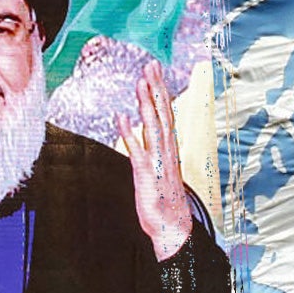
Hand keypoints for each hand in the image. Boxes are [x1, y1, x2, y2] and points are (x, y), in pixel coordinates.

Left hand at [117, 60, 192, 261]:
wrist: (172, 226)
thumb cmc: (165, 200)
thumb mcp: (161, 170)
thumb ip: (154, 150)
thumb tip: (147, 134)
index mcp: (170, 148)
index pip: (166, 113)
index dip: (160, 91)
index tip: (155, 71)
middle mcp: (167, 150)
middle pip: (162, 113)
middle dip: (156, 88)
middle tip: (151, 66)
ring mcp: (158, 161)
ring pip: (153, 126)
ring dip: (146, 103)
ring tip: (140, 83)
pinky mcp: (146, 174)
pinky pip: (137, 150)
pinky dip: (129, 133)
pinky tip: (120, 118)